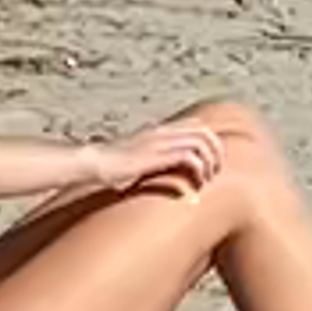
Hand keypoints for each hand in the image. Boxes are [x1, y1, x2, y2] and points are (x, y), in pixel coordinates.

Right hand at [96, 115, 227, 197]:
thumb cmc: (112, 166)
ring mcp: (161, 142)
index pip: (197, 125)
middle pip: (205, 131)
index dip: (211, 142)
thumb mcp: (139, 158)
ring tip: (207, 180)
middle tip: (215, 173)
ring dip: (210, 162)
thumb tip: (166, 175)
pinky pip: (189, 157)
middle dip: (217, 152)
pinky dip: (199, 171)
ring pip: (202, 142)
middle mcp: (164, 132)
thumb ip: (154, 160)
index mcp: (161, 130)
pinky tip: (196, 185)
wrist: (94, 163)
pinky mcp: (157, 155)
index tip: (212, 163)